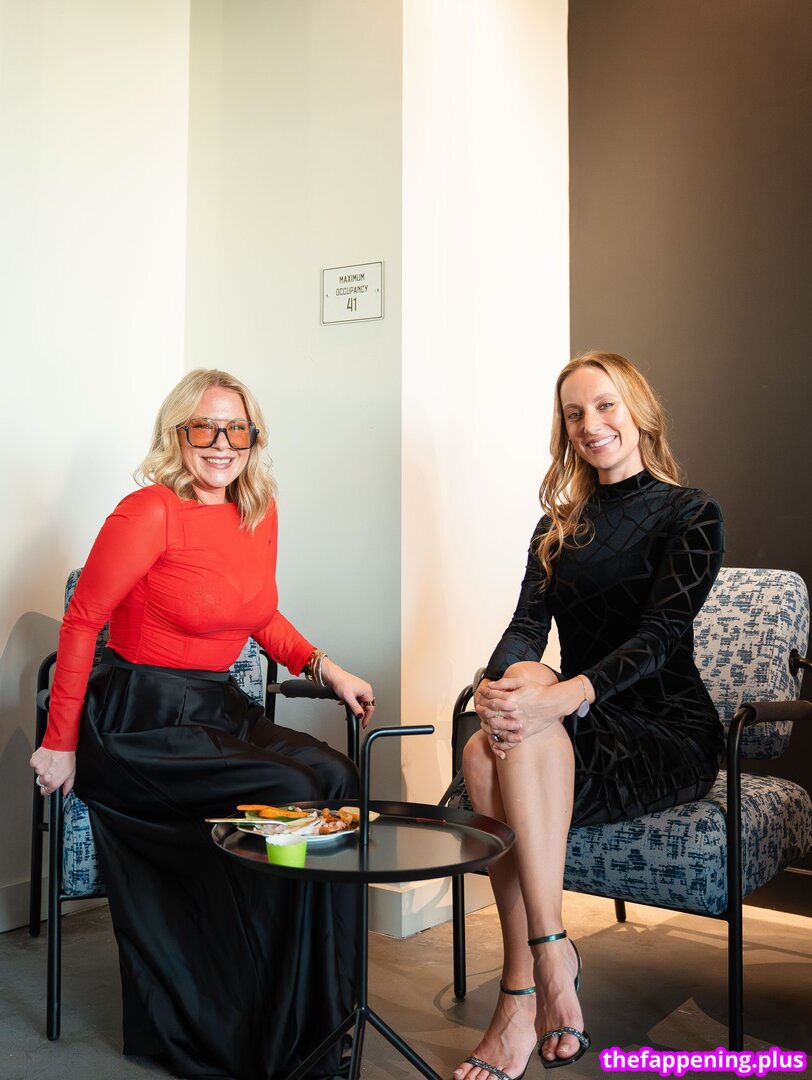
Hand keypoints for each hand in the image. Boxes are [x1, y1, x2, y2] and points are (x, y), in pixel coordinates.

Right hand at [30, 747, 75, 796]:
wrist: (61, 744)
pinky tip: (46, 758)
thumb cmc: (67, 757)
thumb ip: (68, 785)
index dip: (48, 788)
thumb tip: (65, 792)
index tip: (49, 785)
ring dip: (43, 768)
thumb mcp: (72, 773)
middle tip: (53, 768)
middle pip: (42, 781)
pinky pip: (34, 764)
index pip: (45, 792)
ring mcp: (38, 770)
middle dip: (47, 776)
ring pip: (38, 772)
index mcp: (53, 782)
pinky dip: (39, 762)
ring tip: (51, 761)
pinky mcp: (34, 762)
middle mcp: (45, 777)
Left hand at [321, 659, 376, 728]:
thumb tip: (360, 715)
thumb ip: (356, 708)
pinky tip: (344, 702)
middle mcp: (365, 690)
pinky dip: (350, 703)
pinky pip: (355, 699)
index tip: (364, 724)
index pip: (371, 708)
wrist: (334, 676)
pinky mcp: (356, 689)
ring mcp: (361, 689)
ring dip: (352, 707)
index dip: (367, 717)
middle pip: (365, 706)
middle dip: (357, 712)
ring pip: (359, 703)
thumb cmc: (341, 682)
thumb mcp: (349, 698)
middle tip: (353, 717)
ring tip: (346, 707)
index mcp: (367, 691)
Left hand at [476, 675, 590, 758]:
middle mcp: (513, 712)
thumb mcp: (521, 682)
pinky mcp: (524, 733)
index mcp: (512, 698)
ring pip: (496, 728)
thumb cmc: (539, 691)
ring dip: (487, 726)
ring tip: (484, 723)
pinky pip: (509, 742)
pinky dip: (501, 744)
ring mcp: (518, 723)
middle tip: (478, 709)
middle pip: (490, 713)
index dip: (484, 696)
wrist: (555, 702)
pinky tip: (495, 743)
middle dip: (482, 711)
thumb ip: (504, 683)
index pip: (491, 698)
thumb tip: (490, 685)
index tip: (481, 695)